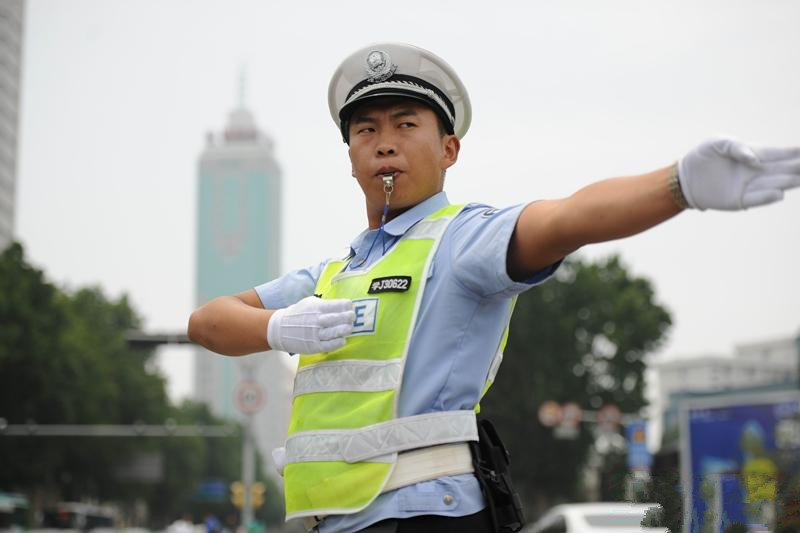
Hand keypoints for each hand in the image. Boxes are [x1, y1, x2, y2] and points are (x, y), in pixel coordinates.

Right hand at [267, 296, 354, 353]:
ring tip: (350, 328)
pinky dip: (336, 343)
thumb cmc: (299, 314)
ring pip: (333, 332)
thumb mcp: (310, 303)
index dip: (346, 305)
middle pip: (336, 318)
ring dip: (343, 330)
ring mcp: (314, 334)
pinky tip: (343, 340)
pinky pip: (327, 345)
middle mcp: (316, 320)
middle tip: (353, 316)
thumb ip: (325, 304)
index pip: (335, 305)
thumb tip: (343, 305)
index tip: (350, 305)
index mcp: (316, 308)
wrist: (280, 329)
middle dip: (347, 317)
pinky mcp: (313, 346)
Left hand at [678, 137, 799, 209]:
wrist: (684, 177)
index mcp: (753, 154)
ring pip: (774, 184)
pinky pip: (757, 199)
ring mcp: (748, 186)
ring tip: (799, 179)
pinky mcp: (739, 200)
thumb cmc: (702, 156)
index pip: (776, 153)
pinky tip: (779, 193)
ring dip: (788, 182)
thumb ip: (736, 147)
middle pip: (782, 170)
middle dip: (796, 168)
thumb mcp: (717, 143)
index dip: (792, 153)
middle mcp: (755, 172)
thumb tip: (754, 159)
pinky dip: (767, 197)